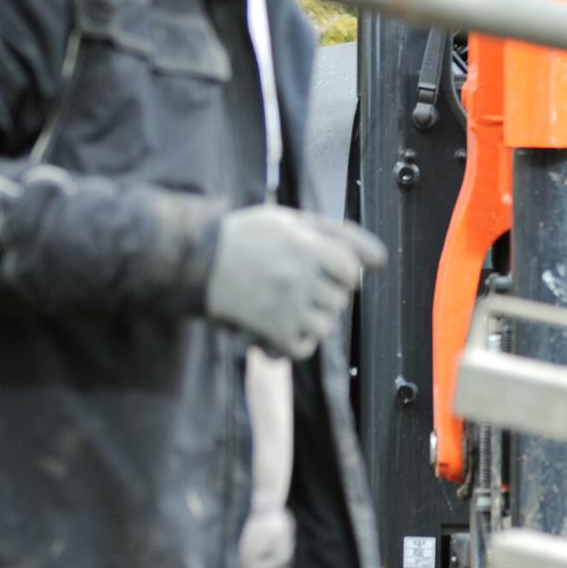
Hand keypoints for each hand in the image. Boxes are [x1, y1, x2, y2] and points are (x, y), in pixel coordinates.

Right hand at [203, 205, 387, 358]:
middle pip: (342, 296)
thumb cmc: (242, 236)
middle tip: (295, 286)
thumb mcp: (287, 220)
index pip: (361, 263)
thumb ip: (332, 233)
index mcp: (310, 244)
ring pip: (326, 324)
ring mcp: (288, 303)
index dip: (350, 267)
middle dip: (326, 293)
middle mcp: (303, 274)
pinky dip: (294, 343)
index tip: (335, 269)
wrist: (192, 261)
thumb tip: (374, 258)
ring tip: (285, 307)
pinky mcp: (271, 329)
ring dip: (311, 320)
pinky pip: (302, 348)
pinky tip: (277, 330)